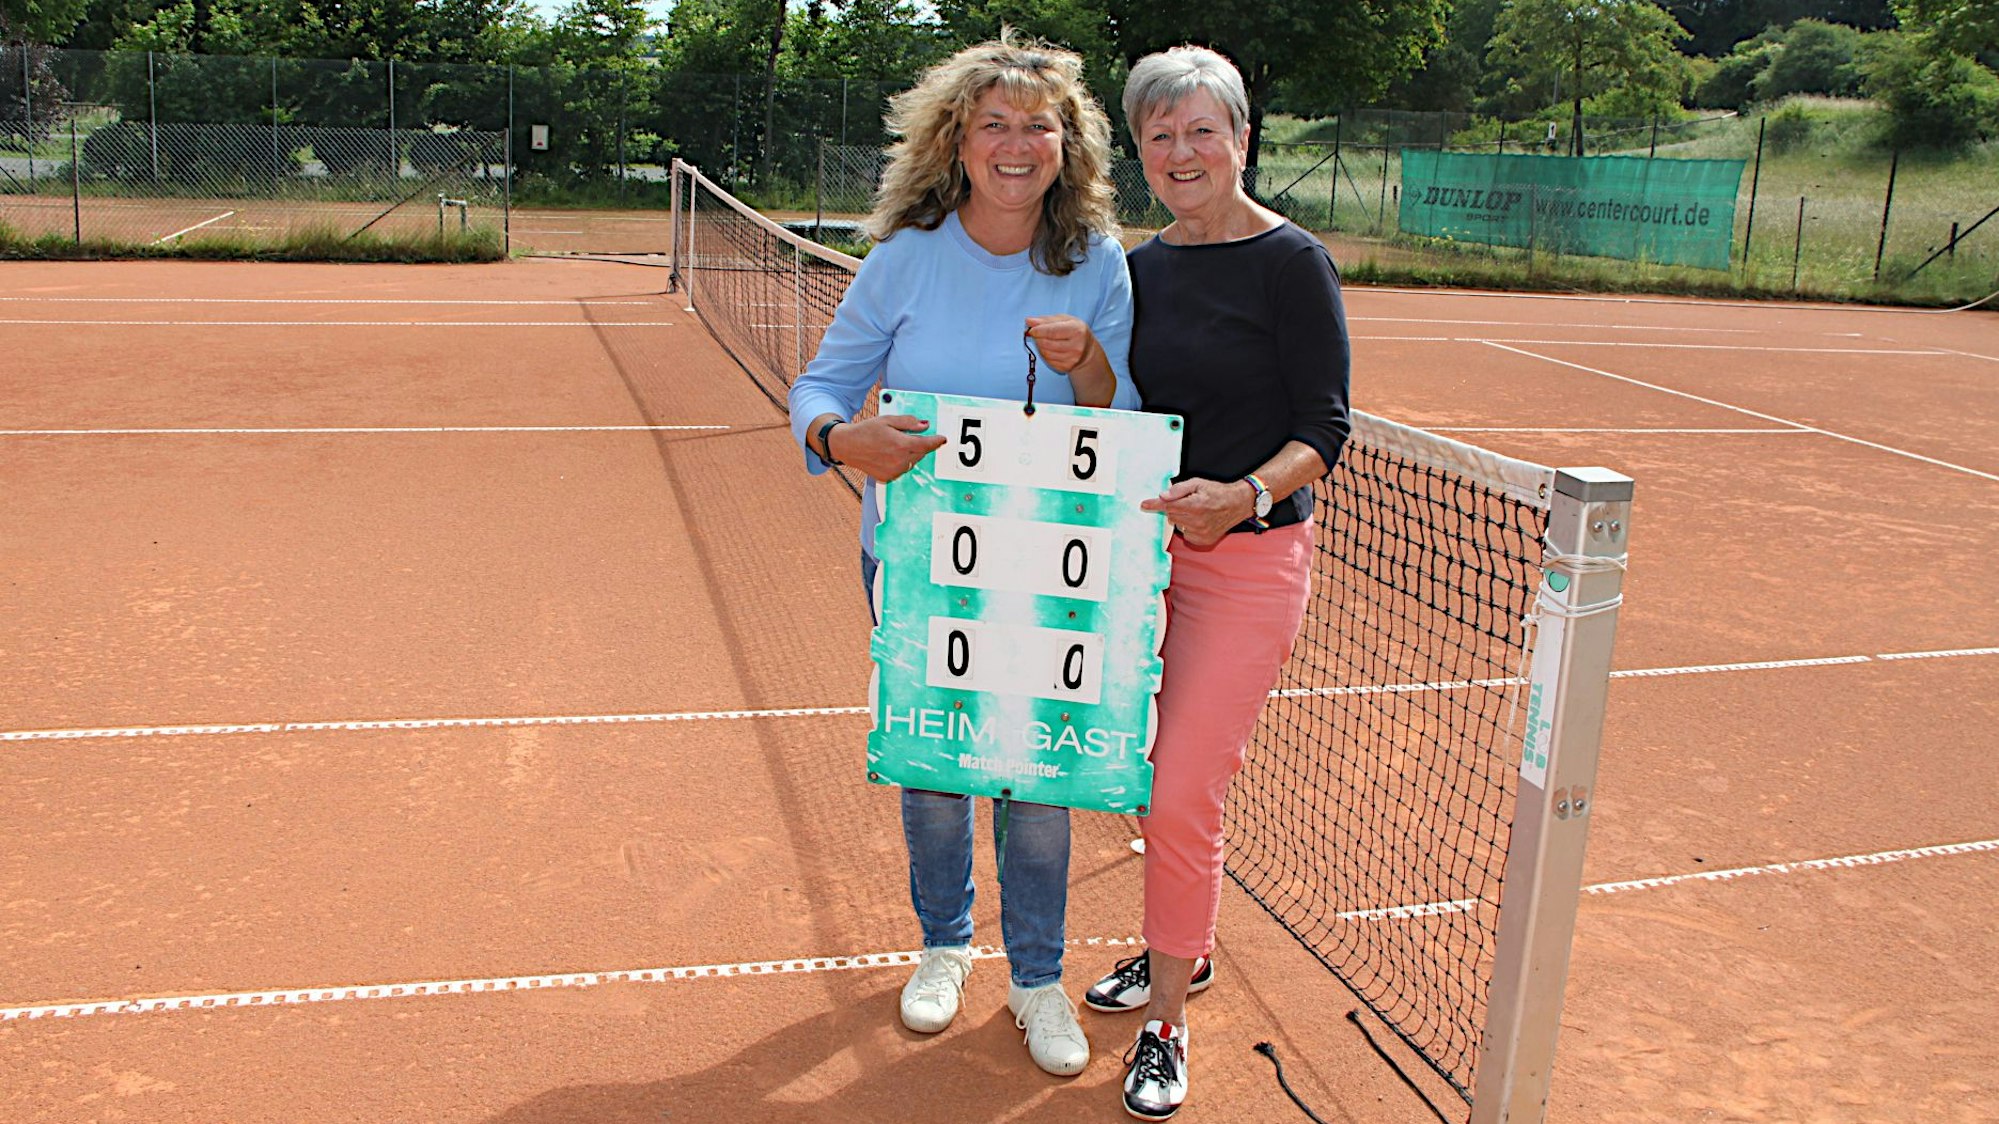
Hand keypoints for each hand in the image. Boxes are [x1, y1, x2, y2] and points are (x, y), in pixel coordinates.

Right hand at [828, 414, 947, 481]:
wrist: (847, 446)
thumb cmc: (866, 430)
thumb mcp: (887, 420)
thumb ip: (908, 422)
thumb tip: (925, 425)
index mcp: (900, 445)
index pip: (926, 444)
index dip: (936, 441)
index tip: (943, 439)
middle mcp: (899, 461)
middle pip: (920, 453)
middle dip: (920, 444)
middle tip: (908, 436)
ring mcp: (894, 471)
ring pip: (912, 462)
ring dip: (911, 454)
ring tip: (895, 445)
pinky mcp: (888, 477)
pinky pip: (903, 469)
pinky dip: (902, 461)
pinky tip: (889, 454)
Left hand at [1024, 315, 1102, 374]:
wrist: (1087, 350)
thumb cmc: (1074, 331)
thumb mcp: (1064, 320)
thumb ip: (1046, 320)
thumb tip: (1028, 321)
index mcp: (1077, 331)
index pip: (1052, 331)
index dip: (1038, 331)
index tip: (1031, 330)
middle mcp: (1076, 347)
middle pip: (1046, 343)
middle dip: (1038, 338)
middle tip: (1037, 333)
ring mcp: (1072, 360)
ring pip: (1045, 353)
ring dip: (1040, 346)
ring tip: (1043, 340)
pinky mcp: (1067, 368)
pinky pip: (1048, 361)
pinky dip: (1044, 354)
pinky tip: (1049, 349)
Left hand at [1140, 478, 1254, 547]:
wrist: (1237, 504)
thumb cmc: (1217, 492)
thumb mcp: (1198, 483)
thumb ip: (1179, 489)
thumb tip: (1163, 495)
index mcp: (1195, 506)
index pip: (1168, 506)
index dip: (1154, 504)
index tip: (1143, 505)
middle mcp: (1197, 521)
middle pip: (1171, 515)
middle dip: (1174, 508)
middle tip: (1187, 502)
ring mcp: (1201, 533)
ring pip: (1178, 525)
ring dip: (1182, 518)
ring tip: (1196, 511)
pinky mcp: (1203, 541)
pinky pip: (1186, 534)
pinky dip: (1188, 527)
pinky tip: (1199, 521)